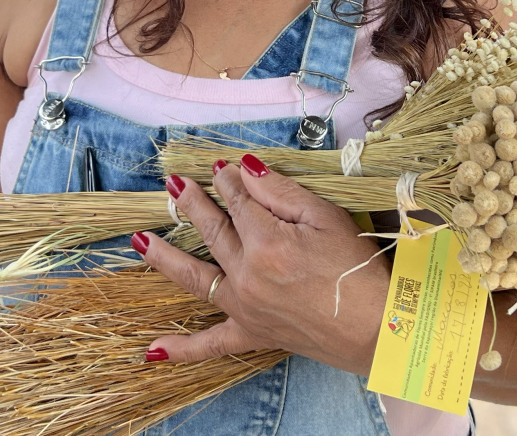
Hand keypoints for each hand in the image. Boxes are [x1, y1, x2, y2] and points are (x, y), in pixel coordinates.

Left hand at [135, 154, 390, 372]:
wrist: (378, 328)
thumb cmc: (359, 269)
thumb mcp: (326, 217)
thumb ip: (281, 192)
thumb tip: (245, 168)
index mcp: (266, 242)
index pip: (238, 201)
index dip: (229, 180)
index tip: (222, 166)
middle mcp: (247, 275)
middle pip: (212, 230)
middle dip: (192, 203)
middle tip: (176, 184)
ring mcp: (245, 307)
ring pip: (194, 277)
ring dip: (164, 257)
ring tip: (138, 239)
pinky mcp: (252, 334)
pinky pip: (210, 345)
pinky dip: (181, 350)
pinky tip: (151, 350)